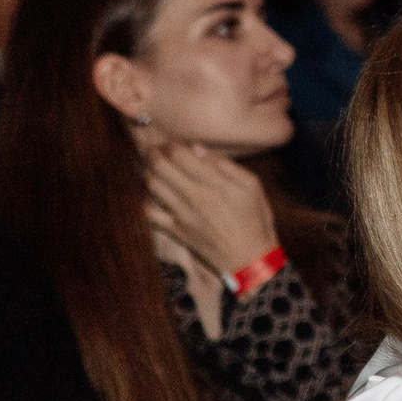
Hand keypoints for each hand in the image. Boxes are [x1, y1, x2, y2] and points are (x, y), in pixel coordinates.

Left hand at [143, 141, 278, 282]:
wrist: (248, 256)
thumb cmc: (254, 218)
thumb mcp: (252, 186)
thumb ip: (226, 165)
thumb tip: (199, 149)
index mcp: (214, 182)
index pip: (181, 155)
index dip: (172, 145)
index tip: (173, 143)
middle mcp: (193, 196)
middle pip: (161, 167)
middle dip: (154, 153)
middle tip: (156, 150)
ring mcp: (180, 214)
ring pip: (152, 186)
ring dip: (148, 172)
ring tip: (153, 167)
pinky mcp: (174, 229)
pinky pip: (150, 212)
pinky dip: (147, 199)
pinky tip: (153, 194)